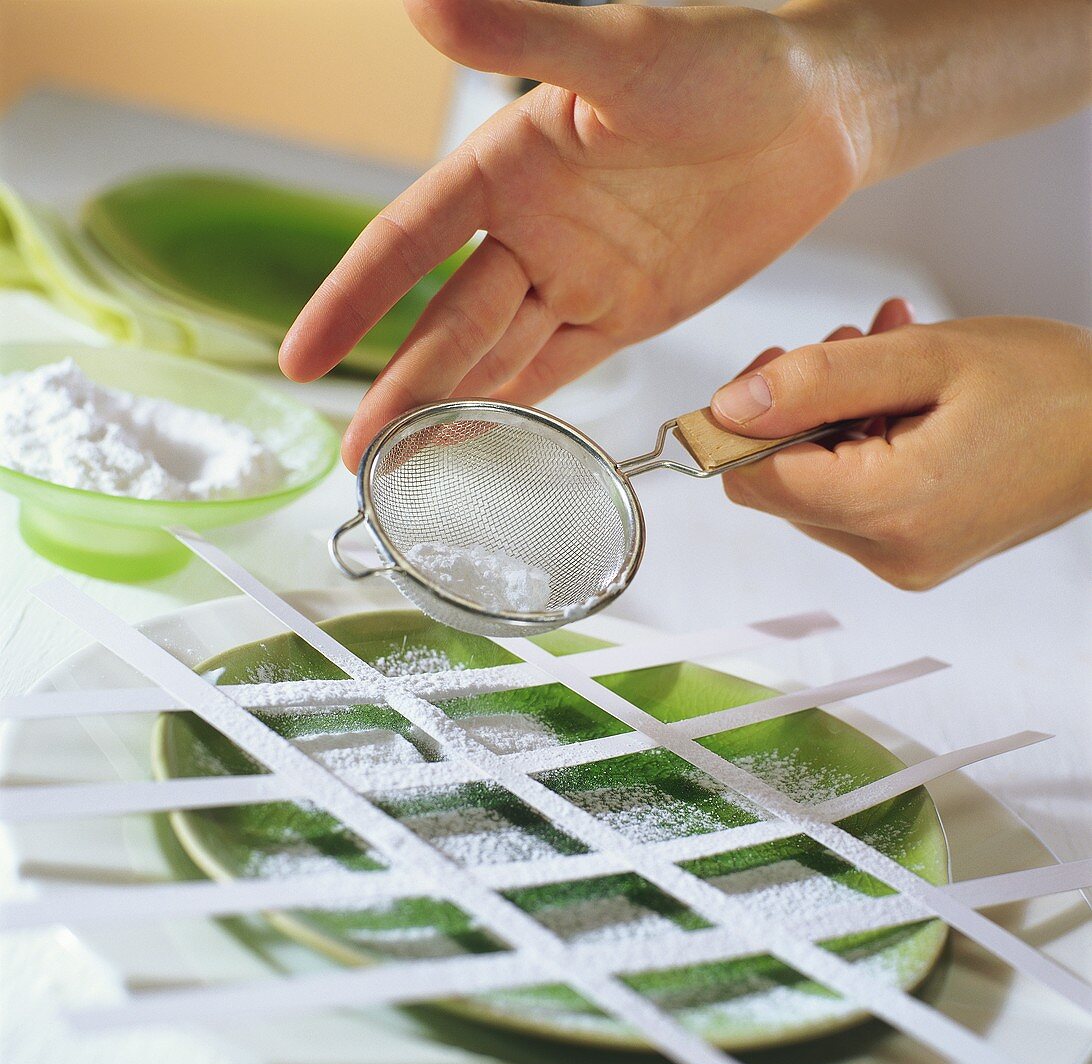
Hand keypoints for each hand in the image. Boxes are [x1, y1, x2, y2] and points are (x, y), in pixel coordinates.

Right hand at [281, 0, 865, 466]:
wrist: (817, 112)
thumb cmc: (727, 59)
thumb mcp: (624, 50)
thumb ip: (525, 37)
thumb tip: (423, 6)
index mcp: (506, 166)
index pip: (406, 242)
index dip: (351, 302)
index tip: (301, 359)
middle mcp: (529, 229)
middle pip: (449, 323)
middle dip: (402, 391)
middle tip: (360, 460)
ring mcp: (576, 276)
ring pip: (496, 356)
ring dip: (451, 410)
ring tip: (404, 467)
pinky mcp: (626, 312)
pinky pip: (559, 368)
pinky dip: (519, 407)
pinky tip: (482, 442)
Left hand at [712, 311, 1091, 588]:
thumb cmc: (1050, 387)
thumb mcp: (927, 358)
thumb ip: (819, 380)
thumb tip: (730, 406)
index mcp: (891, 510)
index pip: (756, 481)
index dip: (742, 423)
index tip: (769, 369)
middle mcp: (890, 553)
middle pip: (781, 484)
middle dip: (797, 409)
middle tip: (847, 348)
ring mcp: (903, 560)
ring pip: (814, 485)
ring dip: (833, 415)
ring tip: (886, 361)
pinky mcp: (914, 553)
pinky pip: (852, 496)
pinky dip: (860, 440)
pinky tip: (900, 394)